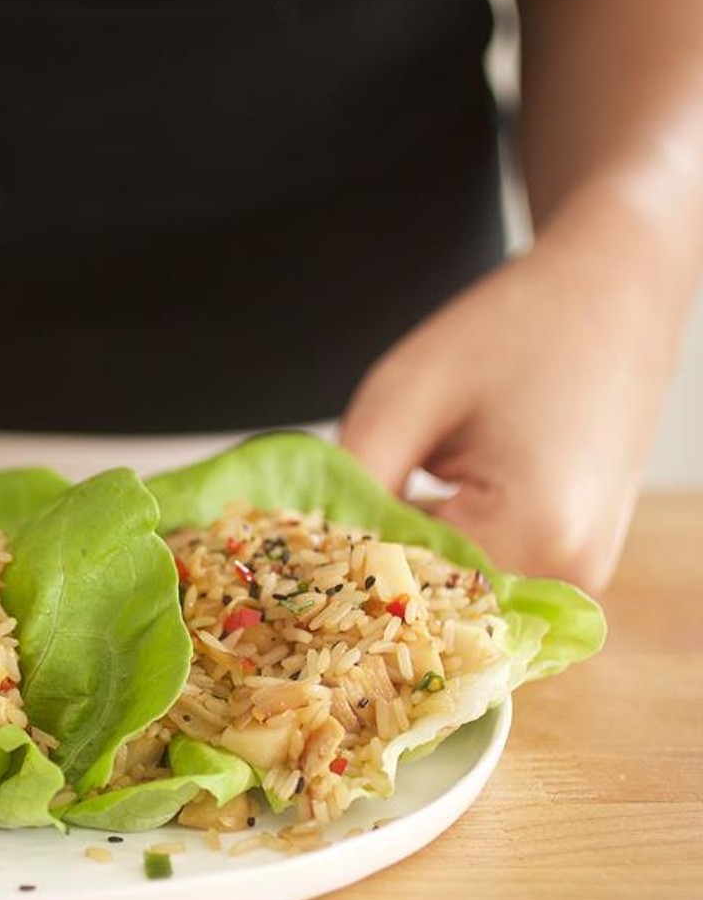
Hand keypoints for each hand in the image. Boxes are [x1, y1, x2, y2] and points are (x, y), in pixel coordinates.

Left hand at [340, 213, 683, 594]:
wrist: (614, 293)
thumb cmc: (513, 331)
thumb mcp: (405, 397)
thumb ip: (353, 484)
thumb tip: (305, 550)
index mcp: (534, 530)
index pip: (402, 591)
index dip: (337, 575)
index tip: (286, 555)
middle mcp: (569, 571)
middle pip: (432, 606)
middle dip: (369, 574)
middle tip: (311, 538)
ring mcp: (580, 573)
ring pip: (456, 598)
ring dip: (406, 567)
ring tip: (370, 516)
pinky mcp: (576, 561)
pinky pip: (487, 579)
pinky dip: (442, 556)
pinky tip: (413, 517)